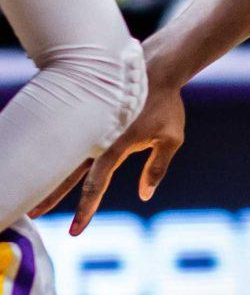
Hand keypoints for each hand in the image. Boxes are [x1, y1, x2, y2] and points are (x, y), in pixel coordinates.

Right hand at [37, 33, 186, 235]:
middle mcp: (98, 136)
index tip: (76, 230)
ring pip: (63, 154)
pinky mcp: (86, 112)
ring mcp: (90, 123)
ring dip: (47, 175)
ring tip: (33, 191)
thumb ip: (156, 168)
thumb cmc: (166, 103)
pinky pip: (67, 134)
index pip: (97, 184)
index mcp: (117, 144)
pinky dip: (53, 149)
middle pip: (68, 172)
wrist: (155, 65)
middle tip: (33, 215)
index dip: (86, 208)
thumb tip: (145, 195)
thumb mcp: (171, 138)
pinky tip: (39, 161)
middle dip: (51, 195)